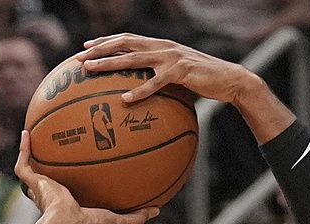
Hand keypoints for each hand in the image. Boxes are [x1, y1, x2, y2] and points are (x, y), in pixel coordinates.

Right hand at [14, 131, 154, 223]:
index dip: (79, 178)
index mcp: (73, 203)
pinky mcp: (33, 183)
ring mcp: (43, 189)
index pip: (75, 188)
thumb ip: (137, 216)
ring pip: (36, 167)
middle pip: (54, 176)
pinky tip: (26, 132)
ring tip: (39, 132)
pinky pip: (24, 163)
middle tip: (63, 144)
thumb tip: (157, 210)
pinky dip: (24, 148)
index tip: (86, 164)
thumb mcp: (118, 220)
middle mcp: (56, 195)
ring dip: (36, 151)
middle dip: (55, 162)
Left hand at [78, 34, 252, 105]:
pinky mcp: (181, 72)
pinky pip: (155, 83)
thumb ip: (162, 77)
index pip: (129, 39)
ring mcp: (171, 57)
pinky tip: (125, 99)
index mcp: (161, 46)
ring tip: (91, 71)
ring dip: (110, 63)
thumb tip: (143, 91)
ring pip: (134, 59)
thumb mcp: (180, 75)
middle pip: (125, 43)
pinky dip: (139, 90)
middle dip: (100, 49)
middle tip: (78, 58)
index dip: (107, 41)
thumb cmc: (205, 81)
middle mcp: (163, 47)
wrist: (230, 80)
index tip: (86, 47)